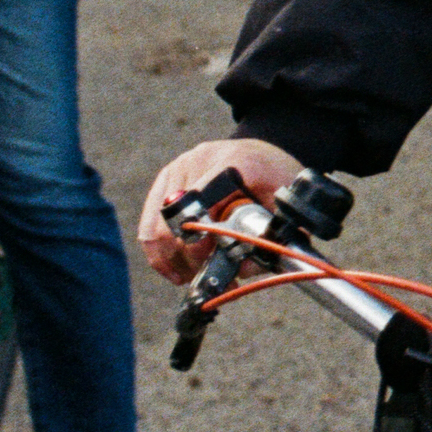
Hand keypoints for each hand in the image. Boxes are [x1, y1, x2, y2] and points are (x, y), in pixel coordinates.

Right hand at [136, 137, 303, 283]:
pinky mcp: (165, 180)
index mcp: (231, 162)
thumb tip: (241, 269)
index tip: (212, 260)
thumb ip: (268, 235)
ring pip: (154, 226)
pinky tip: (177, 269)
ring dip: (170, 260)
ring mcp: (177, 168)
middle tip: (211, 278)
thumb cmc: (275, 178)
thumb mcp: (282, 203)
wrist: (262, 152)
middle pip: (172, 219)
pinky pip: (149, 224)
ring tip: (193, 277)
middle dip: (188, 258)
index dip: (199, 238)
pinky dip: (159, 253)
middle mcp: (198, 161)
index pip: (199, 203)